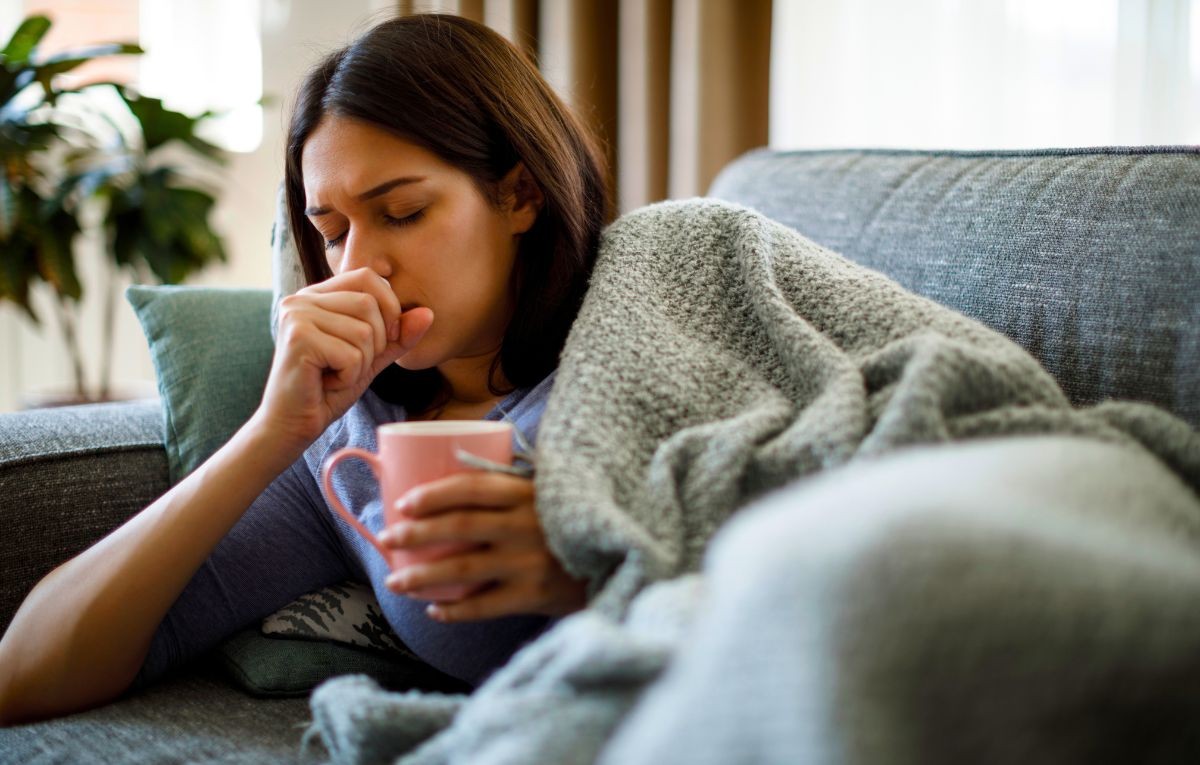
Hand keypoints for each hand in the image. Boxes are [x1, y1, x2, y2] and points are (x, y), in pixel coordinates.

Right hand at [256, 267, 433, 445]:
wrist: (291, 425)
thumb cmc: (328, 390)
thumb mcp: (371, 357)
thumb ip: (398, 336)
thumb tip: (428, 313)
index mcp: (318, 295)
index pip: (369, 278)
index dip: (388, 308)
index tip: (382, 340)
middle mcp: (302, 298)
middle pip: (369, 304)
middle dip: (374, 344)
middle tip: (348, 365)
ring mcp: (297, 315)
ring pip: (363, 331)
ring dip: (360, 364)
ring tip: (335, 374)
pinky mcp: (298, 338)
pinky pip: (351, 354)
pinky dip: (348, 377)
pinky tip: (327, 383)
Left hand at [379, 472, 586, 621]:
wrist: (619, 559)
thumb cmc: (573, 522)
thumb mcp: (549, 493)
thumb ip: (512, 485)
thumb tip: (454, 474)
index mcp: (528, 493)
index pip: (471, 488)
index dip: (434, 494)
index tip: (404, 503)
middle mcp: (526, 526)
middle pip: (459, 527)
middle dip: (417, 534)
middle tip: (387, 539)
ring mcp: (530, 563)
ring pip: (465, 570)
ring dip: (424, 577)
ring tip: (396, 581)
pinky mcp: (536, 596)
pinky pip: (487, 606)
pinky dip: (457, 610)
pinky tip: (434, 611)